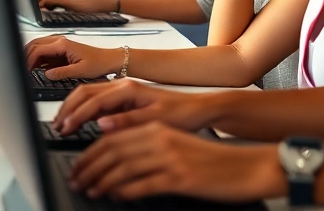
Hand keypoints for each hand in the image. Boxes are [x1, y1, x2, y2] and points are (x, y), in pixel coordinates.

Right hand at [24, 36, 121, 81]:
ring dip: (30, 56)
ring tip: (27, 69)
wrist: (109, 60)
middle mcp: (60, 41)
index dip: (29, 61)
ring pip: (38, 46)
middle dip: (25, 56)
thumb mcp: (80, 71)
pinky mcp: (61, 50)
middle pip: (34, 45)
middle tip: (22, 69)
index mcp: (63, 44)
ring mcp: (60, 44)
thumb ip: (62, 72)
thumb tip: (47, 74)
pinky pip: (45, 52)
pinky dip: (38, 58)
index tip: (26, 71)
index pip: (38, 50)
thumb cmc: (98, 63)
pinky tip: (37, 68)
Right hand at [53, 78, 213, 135]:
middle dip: (68, 109)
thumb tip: (102, 124)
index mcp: (128, 89)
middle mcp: (122, 86)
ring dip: (72, 109)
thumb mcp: (156, 120)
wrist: (198, 109)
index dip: (77, 115)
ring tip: (62, 124)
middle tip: (57, 126)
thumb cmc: (182, 113)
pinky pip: (96, 102)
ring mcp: (122, 92)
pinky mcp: (124, 100)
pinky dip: (83, 111)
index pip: (94, 100)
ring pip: (88, 95)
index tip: (66, 128)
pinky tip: (78, 122)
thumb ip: (127, 121)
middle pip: (84, 92)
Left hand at [69, 122, 280, 203]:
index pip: (113, 137)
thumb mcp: (177, 146)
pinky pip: (144, 184)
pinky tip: (115, 196)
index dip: (90, 152)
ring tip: (90, 190)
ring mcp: (170, 157)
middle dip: (88, 166)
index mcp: (158, 128)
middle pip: (113, 150)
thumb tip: (119, 163)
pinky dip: (124, 191)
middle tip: (76, 179)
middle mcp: (161, 138)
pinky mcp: (181, 177)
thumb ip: (148, 148)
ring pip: (123, 167)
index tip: (78, 166)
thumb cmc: (213, 161)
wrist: (247, 167)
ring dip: (101, 180)